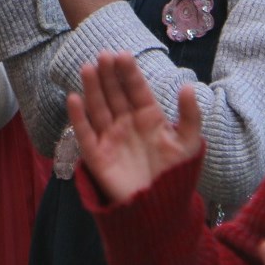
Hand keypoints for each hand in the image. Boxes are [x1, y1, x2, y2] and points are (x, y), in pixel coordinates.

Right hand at [66, 50, 201, 204]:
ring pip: (98, 107)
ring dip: (92, 88)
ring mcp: (110, 138)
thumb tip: (188, 86)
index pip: (136, 90)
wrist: (160, 209)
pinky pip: (85, 133)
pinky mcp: (97, 156)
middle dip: (109, 75)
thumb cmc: (175, 175)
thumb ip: (190, 116)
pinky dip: (78, 117)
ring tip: (88, 68)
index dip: (129, 73)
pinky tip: (74, 98)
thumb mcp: (188, 143)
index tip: (122, 55)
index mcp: (148, 118)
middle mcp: (126, 123)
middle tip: (103, 55)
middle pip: (114, 94)